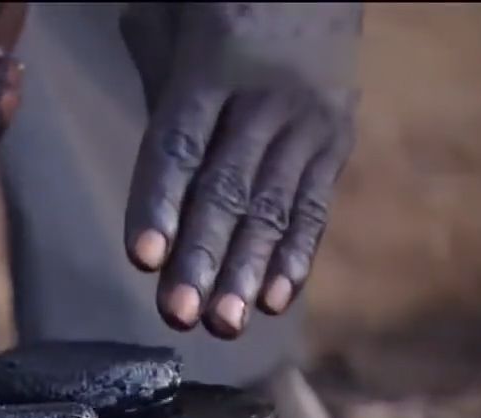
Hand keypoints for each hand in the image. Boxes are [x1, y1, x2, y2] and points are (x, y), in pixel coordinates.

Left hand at [120, 3, 362, 338]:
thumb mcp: (169, 16)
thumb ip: (153, 83)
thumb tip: (148, 165)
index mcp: (212, 67)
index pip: (180, 147)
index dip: (159, 205)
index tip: (143, 258)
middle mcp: (266, 99)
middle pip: (227, 189)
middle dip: (202, 257)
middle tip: (179, 315)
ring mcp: (309, 120)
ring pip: (273, 206)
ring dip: (246, 271)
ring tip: (223, 325)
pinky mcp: (337, 137)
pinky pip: (314, 203)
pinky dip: (295, 254)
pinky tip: (273, 299)